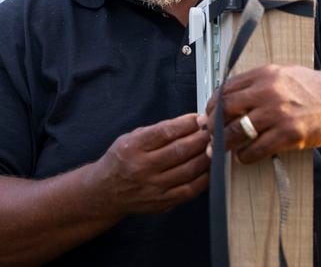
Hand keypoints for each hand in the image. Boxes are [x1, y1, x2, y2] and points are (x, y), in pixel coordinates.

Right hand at [89, 113, 210, 215]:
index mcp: (133, 148)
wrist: (106, 192)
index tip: (199, 118)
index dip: (186, 124)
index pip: (165, 132)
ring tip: (213, 147)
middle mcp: (142, 168)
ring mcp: (154, 188)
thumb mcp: (130, 138)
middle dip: (200, 138)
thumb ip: (158, 130)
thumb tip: (189, 123)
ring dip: (205, 156)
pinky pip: (190, 190)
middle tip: (212, 130)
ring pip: (188, 170)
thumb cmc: (121, 161)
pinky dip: (203, 178)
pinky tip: (208, 168)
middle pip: (180, 150)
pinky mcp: (163, 203)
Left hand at [205, 65, 320, 163]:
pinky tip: (244, 156)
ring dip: (224, 144)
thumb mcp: (282, 73)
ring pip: (237, 131)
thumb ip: (256, 81)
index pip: (226, 89)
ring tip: (220, 149)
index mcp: (265, 75)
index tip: (209, 114)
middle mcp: (268, 92)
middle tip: (210, 134)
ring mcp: (278, 114)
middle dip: (213, 124)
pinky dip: (246, 155)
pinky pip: (257, 149)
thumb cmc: (310, 87)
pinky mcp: (289, 134)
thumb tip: (228, 93)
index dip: (212, 104)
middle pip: (226, 109)